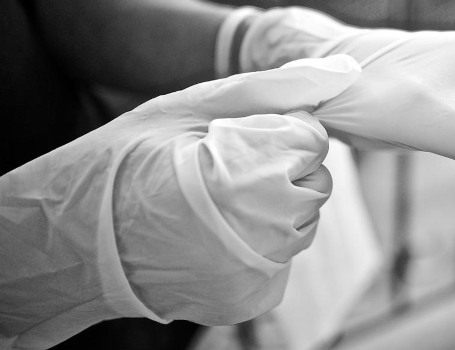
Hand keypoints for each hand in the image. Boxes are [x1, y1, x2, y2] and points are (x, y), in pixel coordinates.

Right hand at [0, 56, 359, 347]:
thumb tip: (324, 83)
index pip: (312, 141)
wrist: (78, 241)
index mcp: (250, 174)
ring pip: (304, 224)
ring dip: (279, 207)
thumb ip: (261, 94)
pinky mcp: (253, 298)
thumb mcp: (186, 110)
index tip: (249, 136)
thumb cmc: (127, 165)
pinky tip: (219, 235)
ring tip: (222, 203)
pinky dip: (264, 244)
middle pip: (316, 183)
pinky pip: (284, 259)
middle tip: (234, 169)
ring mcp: (260, 269)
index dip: (282, 132)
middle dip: (286, 169)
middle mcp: (266, 229)